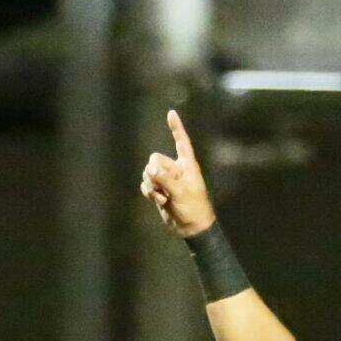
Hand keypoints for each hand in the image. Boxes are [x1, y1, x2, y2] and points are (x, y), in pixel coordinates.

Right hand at [139, 109, 216, 237]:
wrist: (191, 227)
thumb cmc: (193, 209)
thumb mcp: (181, 192)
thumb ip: (165, 179)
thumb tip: (150, 170)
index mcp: (187, 165)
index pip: (181, 142)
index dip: (176, 128)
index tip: (171, 113)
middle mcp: (176, 169)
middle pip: (155, 158)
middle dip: (154, 171)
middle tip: (162, 186)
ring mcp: (166, 179)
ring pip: (148, 172)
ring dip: (151, 185)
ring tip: (163, 197)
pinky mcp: (159, 190)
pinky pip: (146, 183)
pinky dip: (149, 191)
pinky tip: (159, 200)